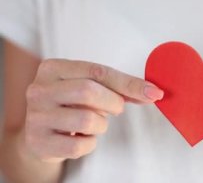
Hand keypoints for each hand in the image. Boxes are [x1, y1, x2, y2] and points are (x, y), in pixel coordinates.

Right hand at [25, 59, 163, 161]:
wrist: (38, 134)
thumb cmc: (69, 105)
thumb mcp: (88, 88)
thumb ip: (118, 88)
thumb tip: (151, 92)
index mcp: (53, 68)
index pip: (98, 72)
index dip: (129, 83)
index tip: (153, 92)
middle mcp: (39, 89)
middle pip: (89, 91)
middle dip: (112, 103)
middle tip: (115, 108)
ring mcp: (36, 116)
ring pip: (87, 120)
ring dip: (100, 125)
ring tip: (92, 123)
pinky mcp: (38, 142)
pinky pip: (79, 146)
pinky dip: (89, 143)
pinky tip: (81, 137)